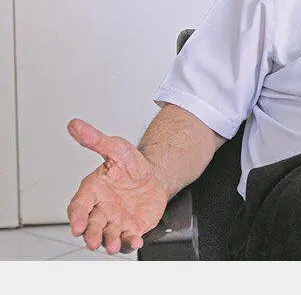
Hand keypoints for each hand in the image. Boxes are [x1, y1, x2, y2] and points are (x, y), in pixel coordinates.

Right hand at [66, 119, 169, 253]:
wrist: (155, 174)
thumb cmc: (131, 164)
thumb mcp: (116, 148)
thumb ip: (96, 140)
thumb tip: (75, 124)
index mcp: (93, 191)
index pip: (79, 206)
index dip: (76, 217)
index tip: (76, 226)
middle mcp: (101, 209)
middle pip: (91, 226)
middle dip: (91, 235)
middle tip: (93, 241)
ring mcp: (116, 221)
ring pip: (108, 236)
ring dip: (109, 242)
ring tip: (113, 245)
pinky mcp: (132, 228)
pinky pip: (128, 239)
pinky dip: (130, 242)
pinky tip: (135, 240)